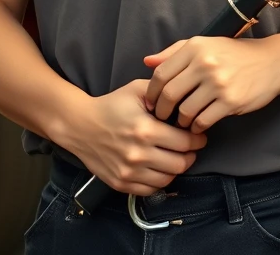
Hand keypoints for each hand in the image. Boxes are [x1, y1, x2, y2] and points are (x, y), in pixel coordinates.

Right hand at [66, 79, 206, 194]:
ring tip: (177, 157)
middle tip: (192, 148)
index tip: (199, 136)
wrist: (80, 126)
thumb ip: (163, 92)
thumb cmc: (112, 105)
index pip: (185, 143)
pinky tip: (161, 168)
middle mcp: (138, 154)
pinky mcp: (120, 183)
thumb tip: (185, 100)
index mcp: (146, 130)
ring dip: (176, 169)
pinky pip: (149, 190)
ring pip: (167, 179)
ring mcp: (128, 171)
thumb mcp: (138, 89)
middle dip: (190, 155)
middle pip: (179, 164)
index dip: (197, 139)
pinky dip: (160, 181)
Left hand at [143, 34, 279, 132]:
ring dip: (180, 120)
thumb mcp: (206, 44)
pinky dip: (196, 126)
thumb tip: (146, 62)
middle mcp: (205, 63)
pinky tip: (199, 124)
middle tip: (163, 117)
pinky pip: (202, 121)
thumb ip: (174, 52)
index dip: (152, 92)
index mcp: (196, 47)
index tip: (152, 102)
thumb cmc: (235, 54)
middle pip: (170, 95)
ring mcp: (219, 83)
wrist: (273, 61)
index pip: (161, 74)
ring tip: (183, 120)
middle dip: (162, 111)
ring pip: (184, 111)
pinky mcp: (231, 101)